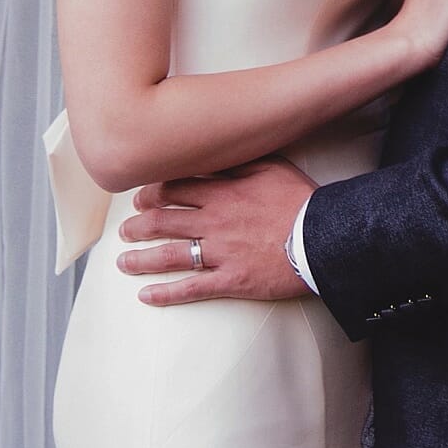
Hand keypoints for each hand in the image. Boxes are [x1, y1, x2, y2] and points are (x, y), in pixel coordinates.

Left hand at [116, 156, 316, 305]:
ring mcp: (220, 253)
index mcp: (222, 193)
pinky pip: (191, 288)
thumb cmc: (301, 200)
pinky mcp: (231, 280)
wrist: (324, 237)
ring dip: (141, 258)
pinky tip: (146, 296)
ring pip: (170, 255)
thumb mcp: (272, 166)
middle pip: (164, 221)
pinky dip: (165, 293)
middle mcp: (214, 222)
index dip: (152, 194)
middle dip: (139, 226)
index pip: (174, 189)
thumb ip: (239, 161)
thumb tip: (216, 152)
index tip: (141, 199)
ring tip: (123, 262)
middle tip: (126, 230)